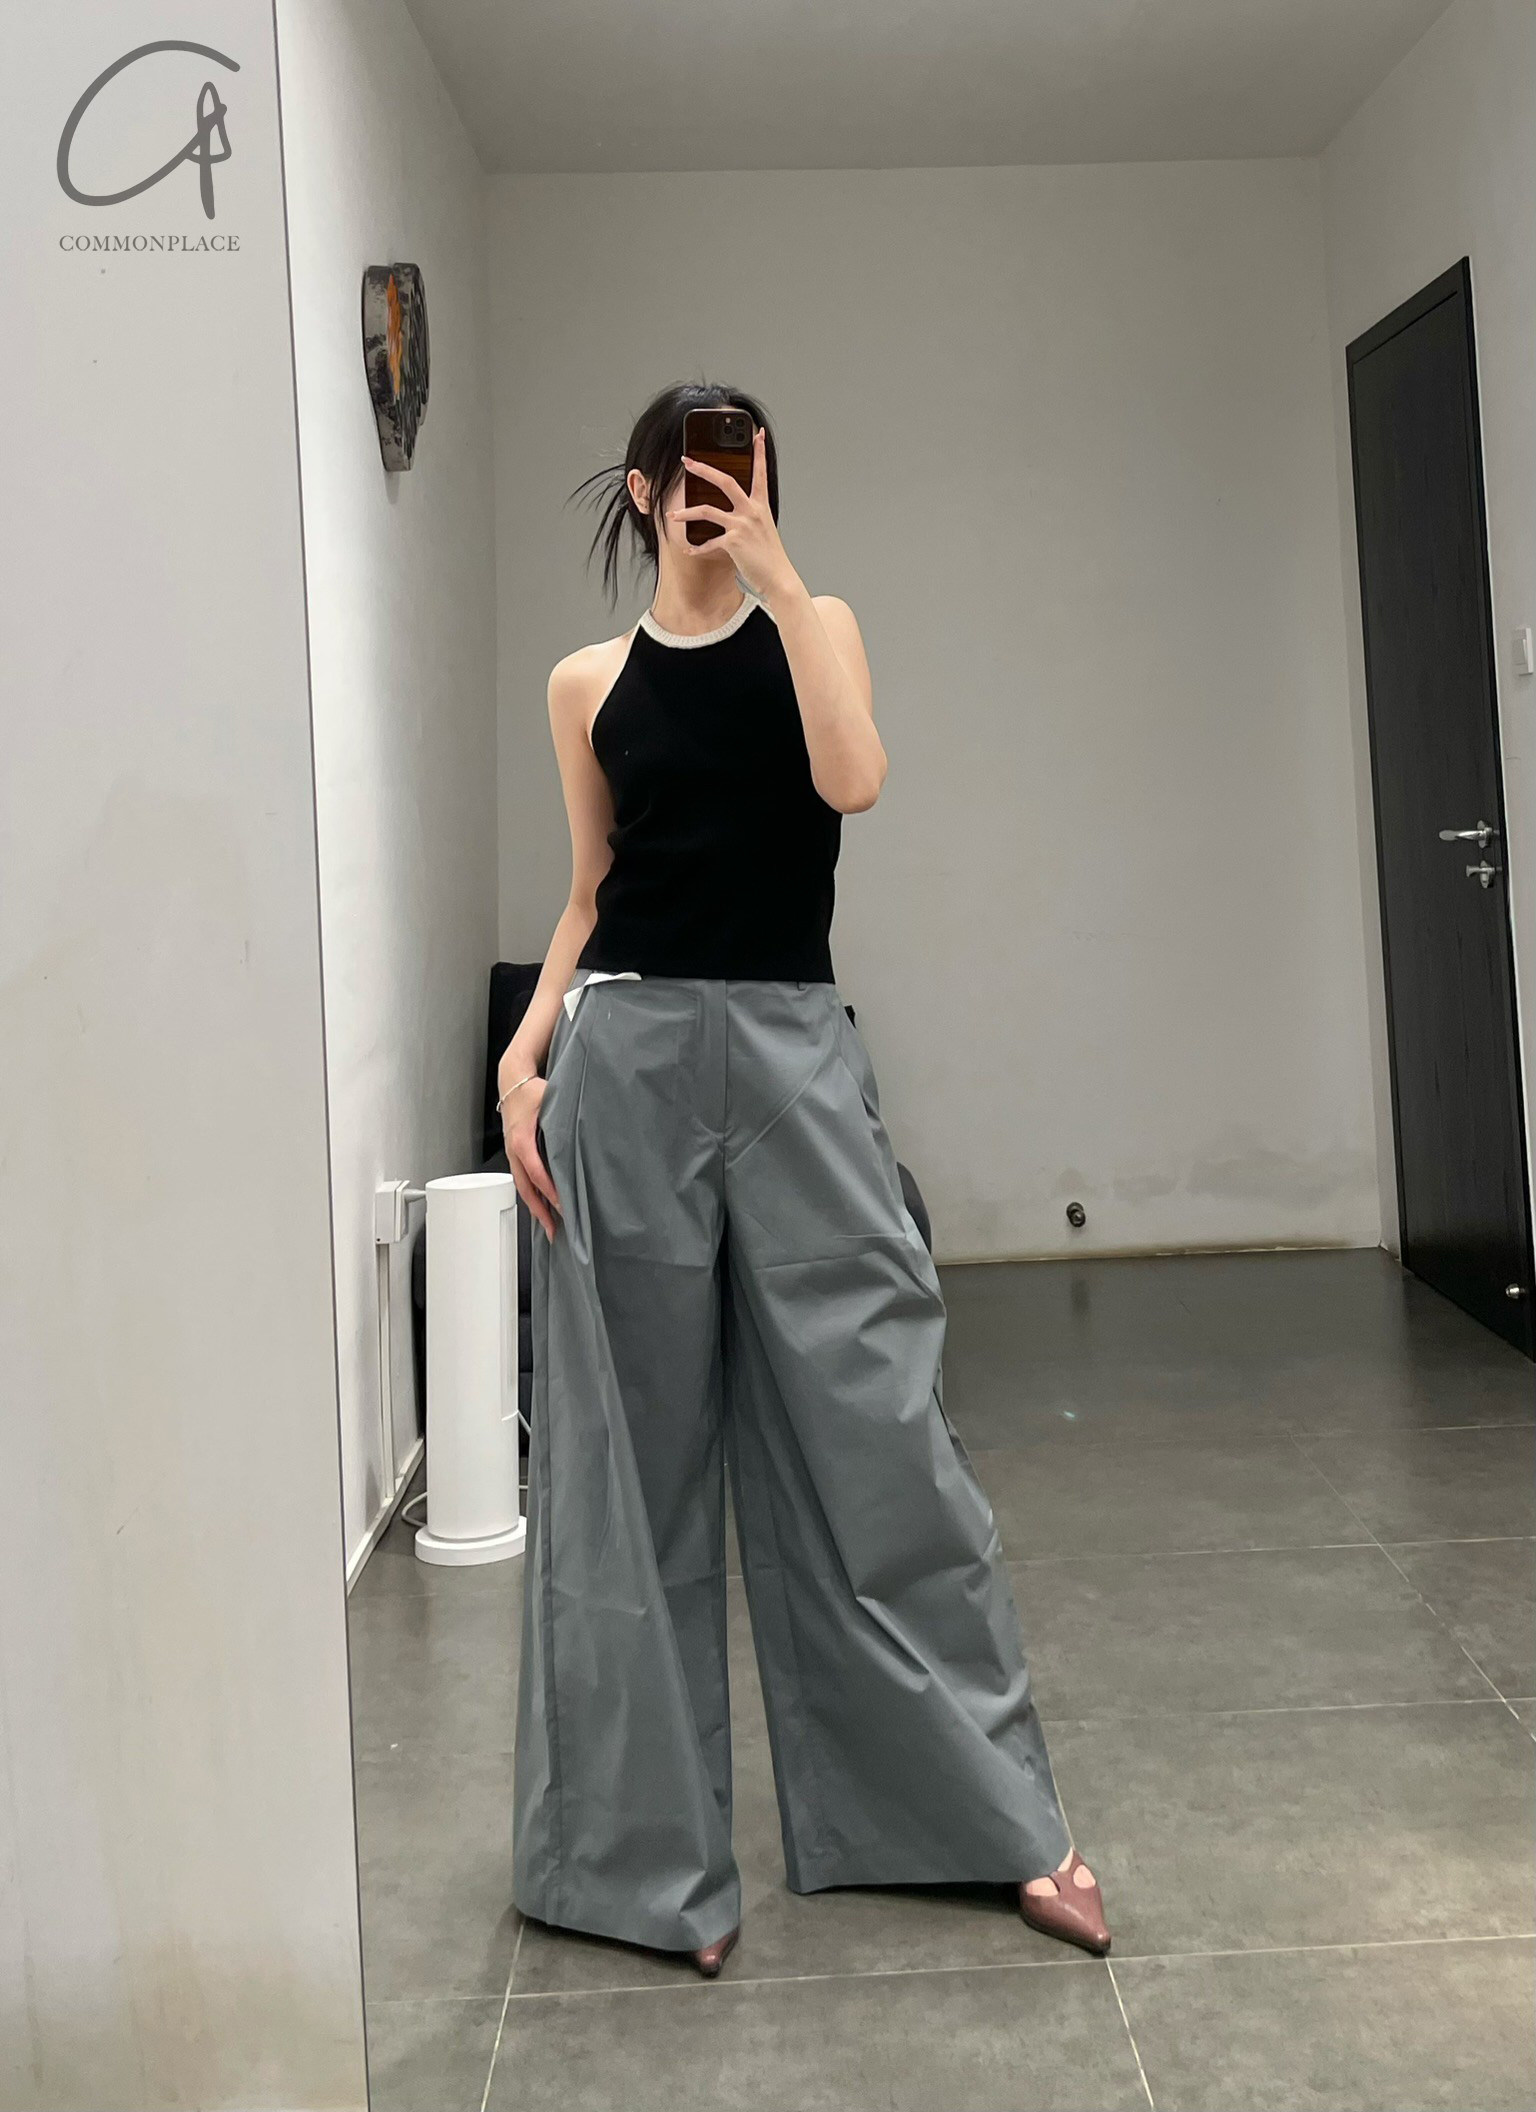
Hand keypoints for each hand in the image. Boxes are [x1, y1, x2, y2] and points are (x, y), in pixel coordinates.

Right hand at [500, 1074, 561, 1239]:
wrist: (512, 1080)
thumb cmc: (532, 1090)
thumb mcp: (550, 1101)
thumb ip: (565, 1119)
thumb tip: (587, 1132)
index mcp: (522, 1140)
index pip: (536, 1172)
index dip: (549, 1191)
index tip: (562, 1206)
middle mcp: (514, 1151)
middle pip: (526, 1188)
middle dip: (539, 1211)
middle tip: (554, 1230)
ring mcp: (512, 1154)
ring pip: (522, 1186)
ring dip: (535, 1207)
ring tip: (548, 1226)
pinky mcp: (515, 1153)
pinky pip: (522, 1179)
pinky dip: (532, 1194)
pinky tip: (541, 1205)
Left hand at [671, 426, 799, 608]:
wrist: (778, 578)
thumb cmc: (770, 556)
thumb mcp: (763, 529)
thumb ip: (748, 516)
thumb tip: (731, 513)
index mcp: (761, 505)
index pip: (760, 472)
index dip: (759, 452)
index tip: (757, 433)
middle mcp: (751, 511)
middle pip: (725, 481)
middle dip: (703, 469)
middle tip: (687, 461)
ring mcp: (742, 525)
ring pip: (707, 510)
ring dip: (686, 512)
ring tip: (672, 514)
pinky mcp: (733, 542)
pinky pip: (708, 542)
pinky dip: (697, 548)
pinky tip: (689, 551)